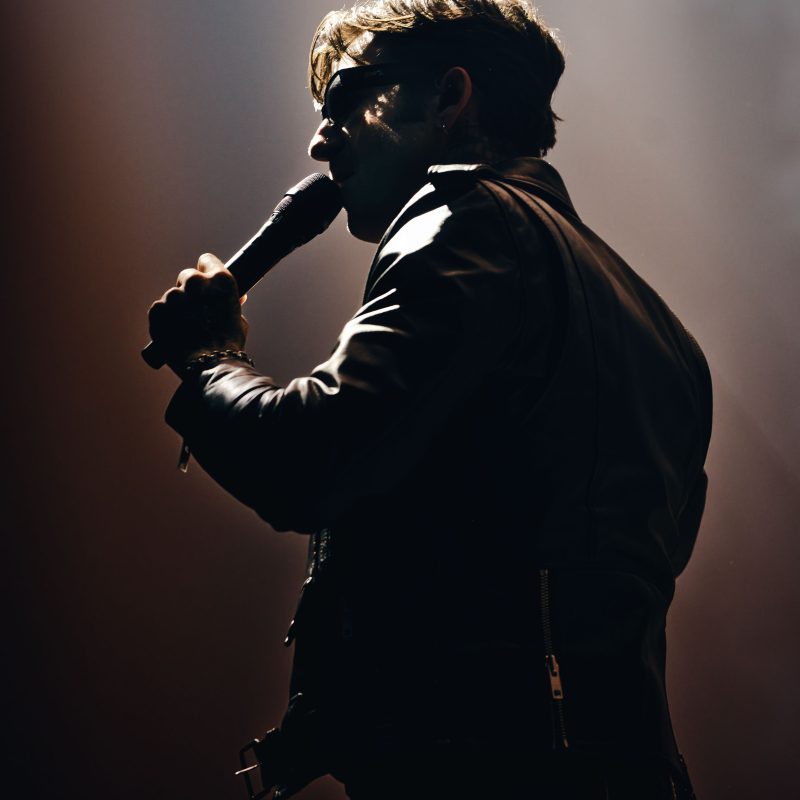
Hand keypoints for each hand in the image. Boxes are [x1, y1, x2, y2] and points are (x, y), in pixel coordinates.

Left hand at [148, 253, 248, 375]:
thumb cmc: (229, 346)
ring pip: (173, 295)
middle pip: (187, 276)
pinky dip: (164, 319)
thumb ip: (231, 305)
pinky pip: (159, 309)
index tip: (205, 282)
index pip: (207, 261)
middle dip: (190, 291)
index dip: (206, 272)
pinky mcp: (158, 309)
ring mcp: (175, 295)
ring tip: (186, 329)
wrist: (211, 366)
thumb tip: (236, 298)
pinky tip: (174, 332)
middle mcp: (196, 282)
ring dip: (177, 307)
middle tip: (196, 311)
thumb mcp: (238, 321)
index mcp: (220, 280)